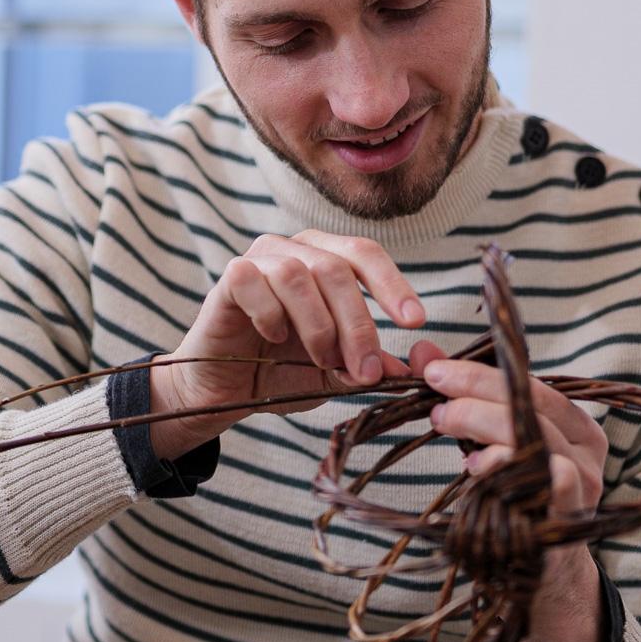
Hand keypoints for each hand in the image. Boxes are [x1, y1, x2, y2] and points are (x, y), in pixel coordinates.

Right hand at [149, 231, 425, 458]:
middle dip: (358, 324)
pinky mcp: (229, 277)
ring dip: (317, 325)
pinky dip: (272, 315)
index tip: (416, 322)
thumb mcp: (335, 373)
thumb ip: (367, 366)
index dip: (393, 284)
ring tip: (320, 358)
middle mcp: (294, 249)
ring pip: (300, 275)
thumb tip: (408, 370)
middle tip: (365, 369)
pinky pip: (256, 282)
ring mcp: (259, 259)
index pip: (365, 255)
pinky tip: (275, 337)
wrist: (224, 392)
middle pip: (337, 269)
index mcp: (325, 259)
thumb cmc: (280, 371)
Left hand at [413, 343, 611, 641]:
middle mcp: (586, 455)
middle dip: (477, 397)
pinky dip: (510, 471)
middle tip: (435, 403)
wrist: (542, 574)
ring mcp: (580, 491)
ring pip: (537, 442)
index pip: (532, 387)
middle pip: (534, 409)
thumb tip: (423, 352)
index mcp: (577, 428)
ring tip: (447, 427)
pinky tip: (479, 467)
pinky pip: (545, 487)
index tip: (435, 369)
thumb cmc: (516, 499)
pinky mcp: (563, 524)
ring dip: (486, 428)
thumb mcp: (494, 444)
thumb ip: (466, 397)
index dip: (482, 374)